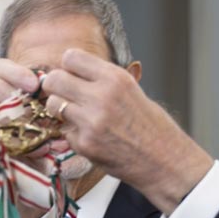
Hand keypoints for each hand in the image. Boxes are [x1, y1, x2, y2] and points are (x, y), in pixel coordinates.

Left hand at [40, 49, 213, 214]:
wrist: (165, 160)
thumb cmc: (151, 125)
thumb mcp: (131, 90)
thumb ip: (102, 79)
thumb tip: (71, 71)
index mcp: (115, 78)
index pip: (71, 57)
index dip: (69, 67)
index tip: (72, 75)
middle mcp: (101, 96)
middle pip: (54, 79)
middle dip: (55, 86)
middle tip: (64, 94)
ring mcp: (91, 122)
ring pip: (53, 104)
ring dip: (60, 109)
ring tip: (77, 115)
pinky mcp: (85, 144)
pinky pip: (64, 131)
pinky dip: (73, 133)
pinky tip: (92, 137)